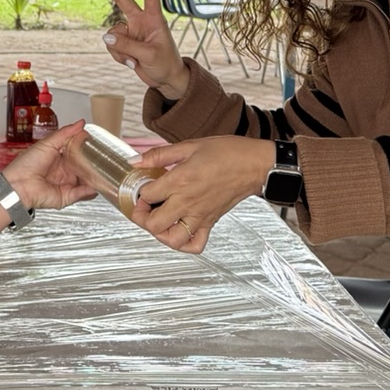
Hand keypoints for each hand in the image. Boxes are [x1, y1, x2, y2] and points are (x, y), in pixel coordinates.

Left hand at [1, 122, 99, 212]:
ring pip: (86, 182)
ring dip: (95, 179)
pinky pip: (82, 194)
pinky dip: (90, 191)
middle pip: (85, 168)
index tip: (98, 145)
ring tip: (104, 173)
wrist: (18, 184)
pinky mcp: (67, 197)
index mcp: (59, 158)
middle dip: (94, 165)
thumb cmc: (26, 164)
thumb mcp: (48, 143)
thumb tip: (80, 123)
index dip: (88, 150)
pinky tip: (96, 185)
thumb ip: (66, 133)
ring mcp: (66, 184)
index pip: (78, 153)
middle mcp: (64, 172)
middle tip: (104, 160)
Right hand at [90, 0, 186, 97]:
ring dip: (119, 50)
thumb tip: (105, 37)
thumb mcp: (148, 55)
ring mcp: (131, 32)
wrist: (165, 79)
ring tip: (134, 60)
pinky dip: (118, 56)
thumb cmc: (166, 64)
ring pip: (112, 34)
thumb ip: (127, 45)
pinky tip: (131, 63)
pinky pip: (112, 46)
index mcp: (153, 19)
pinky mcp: (124, 43)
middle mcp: (140, 21)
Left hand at [128, 136, 273, 253]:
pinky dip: (184, 243)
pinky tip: (178, 231)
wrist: (254, 164)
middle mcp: (188, 202)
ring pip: (172, 239)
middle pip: (153, 224)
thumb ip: (159, 155)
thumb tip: (135, 161)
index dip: (138, 191)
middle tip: (143, 206)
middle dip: (142, 217)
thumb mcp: (189, 146)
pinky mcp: (210, 222)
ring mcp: (200, 216)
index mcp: (180, 181)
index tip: (141, 186)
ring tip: (158, 220)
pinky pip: (195, 244)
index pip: (147, 195)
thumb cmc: (227, 153)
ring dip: (159, 233)